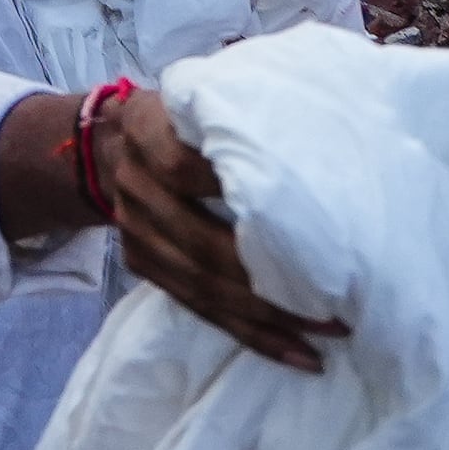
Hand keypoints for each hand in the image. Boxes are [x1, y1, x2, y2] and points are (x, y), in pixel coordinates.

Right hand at [95, 90, 340, 372]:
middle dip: (266, 275)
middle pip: (199, 241)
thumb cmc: (187, 118)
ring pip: (202, 285)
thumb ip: (240, 107)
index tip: (288, 204)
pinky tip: (297, 353)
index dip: (226, 185)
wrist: (115, 145)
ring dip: (268, 316)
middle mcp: (135, 183)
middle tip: (333, 295)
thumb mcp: (202, 96)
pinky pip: (200, 309)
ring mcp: (136, 230)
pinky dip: (252, 335)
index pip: (180, 163)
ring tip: (326, 332)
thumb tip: (322, 126)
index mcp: (145, 128)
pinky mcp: (144, 265)